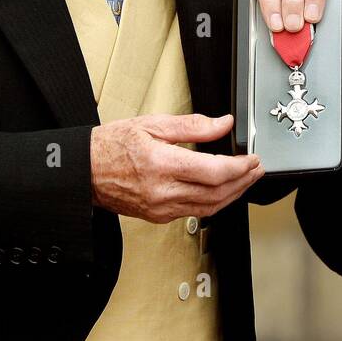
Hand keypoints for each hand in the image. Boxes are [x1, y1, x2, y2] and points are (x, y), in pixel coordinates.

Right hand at [89, 113, 264, 221]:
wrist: (84, 172)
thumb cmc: (112, 146)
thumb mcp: (153, 124)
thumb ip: (193, 125)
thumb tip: (222, 124)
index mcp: (162, 165)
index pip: (214, 172)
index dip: (240, 167)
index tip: (253, 158)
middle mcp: (163, 192)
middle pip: (217, 193)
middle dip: (243, 181)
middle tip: (257, 168)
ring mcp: (161, 208)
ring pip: (210, 207)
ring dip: (234, 194)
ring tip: (247, 179)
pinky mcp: (159, 216)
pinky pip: (195, 213)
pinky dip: (215, 202)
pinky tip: (223, 191)